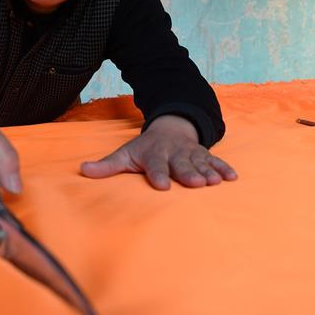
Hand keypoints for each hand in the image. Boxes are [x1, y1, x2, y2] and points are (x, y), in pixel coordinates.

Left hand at [80, 114, 236, 189]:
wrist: (171, 128)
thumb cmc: (145, 149)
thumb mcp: (125, 154)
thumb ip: (107, 165)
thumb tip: (82, 170)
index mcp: (154, 154)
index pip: (155, 165)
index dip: (158, 174)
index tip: (161, 186)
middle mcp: (174, 153)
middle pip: (181, 164)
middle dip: (189, 173)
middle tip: (196, 184)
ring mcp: (191, 153)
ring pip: (200, 163)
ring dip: (208, 172)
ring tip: (215, 182)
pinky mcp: (205, 155)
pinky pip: (216, 161)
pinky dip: (224, 168)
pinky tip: (232, 178)